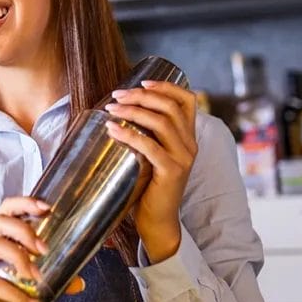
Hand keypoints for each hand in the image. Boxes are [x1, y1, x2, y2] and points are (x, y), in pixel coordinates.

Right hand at [0, 196, 47, 301]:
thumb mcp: (29, 292)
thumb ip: (51, 282)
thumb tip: (79, 281)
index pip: (5, 210)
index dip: (24, 203)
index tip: (46, 208)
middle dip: (25, 232)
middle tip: (44, 250)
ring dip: (20, 259)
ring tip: (37, 278)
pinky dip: (15, 294)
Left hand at [103, 81, 197, 263]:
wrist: (157, 220)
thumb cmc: (148, 185)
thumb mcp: (151, 154)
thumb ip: (146, 134)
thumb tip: (117, 109)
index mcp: (187, 137)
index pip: (187, 100)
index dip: (166, 86)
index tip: (142, 82)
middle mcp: (190, 144)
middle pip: (170, 107)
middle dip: (142, 96)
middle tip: (117, 95)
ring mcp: (183, 158)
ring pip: (162, 123)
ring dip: (134, 111)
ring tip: (111, 109)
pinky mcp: (172, 172)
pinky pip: (150, 146)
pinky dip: (129, 134)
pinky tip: (112, 129)